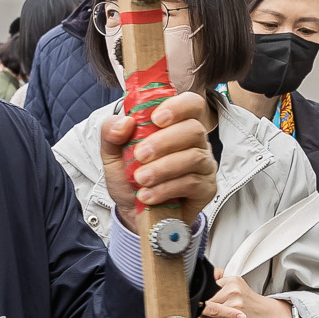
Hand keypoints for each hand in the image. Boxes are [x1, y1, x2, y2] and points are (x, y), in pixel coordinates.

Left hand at [101, 91, 216, 229]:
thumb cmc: (129, 178)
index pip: (191, 104)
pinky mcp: (206, 189)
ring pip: (194, 157)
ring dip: (163, 168)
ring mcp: (204, 165)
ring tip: (140, 180)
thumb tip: (125, 123)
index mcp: (176, 125)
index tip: (156, 119)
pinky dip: (166, 188)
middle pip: (194, 129)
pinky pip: (192, 183)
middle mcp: (196, 142)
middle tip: (140, 155)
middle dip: (164, 141)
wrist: (133, 213)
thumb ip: (111, 133)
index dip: (178, 107)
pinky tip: (148, 195)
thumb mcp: (112, 154)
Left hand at [196, 272, 296, 317]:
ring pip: (209, 309)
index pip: (207, 282)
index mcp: (232, 279)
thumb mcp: (237, 290)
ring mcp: (233, 300)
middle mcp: (232, 288)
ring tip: (219, 316)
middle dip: (205, 306)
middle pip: (205, 297)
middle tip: (212, 310)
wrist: (270, 317)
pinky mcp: (234, 314)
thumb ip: (220, 287)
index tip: (204, 299)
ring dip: (209, 315)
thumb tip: (200, 294)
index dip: (204, 294)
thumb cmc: (253, 306)